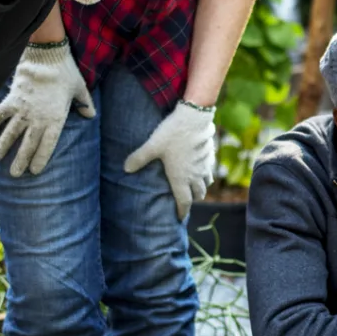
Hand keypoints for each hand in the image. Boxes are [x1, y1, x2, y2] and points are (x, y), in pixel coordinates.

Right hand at [0, 41, 95, 176]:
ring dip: (3, 146)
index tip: (34, 171)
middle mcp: (38, 119)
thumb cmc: (66, 73)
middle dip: (20, 160)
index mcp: (56, 119)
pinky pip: (0, 113)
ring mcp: (23, 110)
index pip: (47, 145)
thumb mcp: (80, 89)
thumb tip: (90, 114)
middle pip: (27, 144)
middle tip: (14, 175)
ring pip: (11, 133)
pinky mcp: (12, 99)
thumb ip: (85, 104)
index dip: (40, 158)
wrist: (47, 56)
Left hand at [123, 101, 217, 219]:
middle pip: (198, 195)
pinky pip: (210, 170)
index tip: (180, 218)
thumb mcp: (152, 145)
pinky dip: (206, 174)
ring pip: (206, 183)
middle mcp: (195, 176)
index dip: (182, 212)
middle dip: (192, 199)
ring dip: (201, 187)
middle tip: (185, 200)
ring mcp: (205, 166)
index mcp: (181, 178)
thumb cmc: (172, 133)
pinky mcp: (211, 155)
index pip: (184, 202)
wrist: (195, 117)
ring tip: (194, 186)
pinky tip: (200, 167)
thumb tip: (125, 169)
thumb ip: (139, 158)